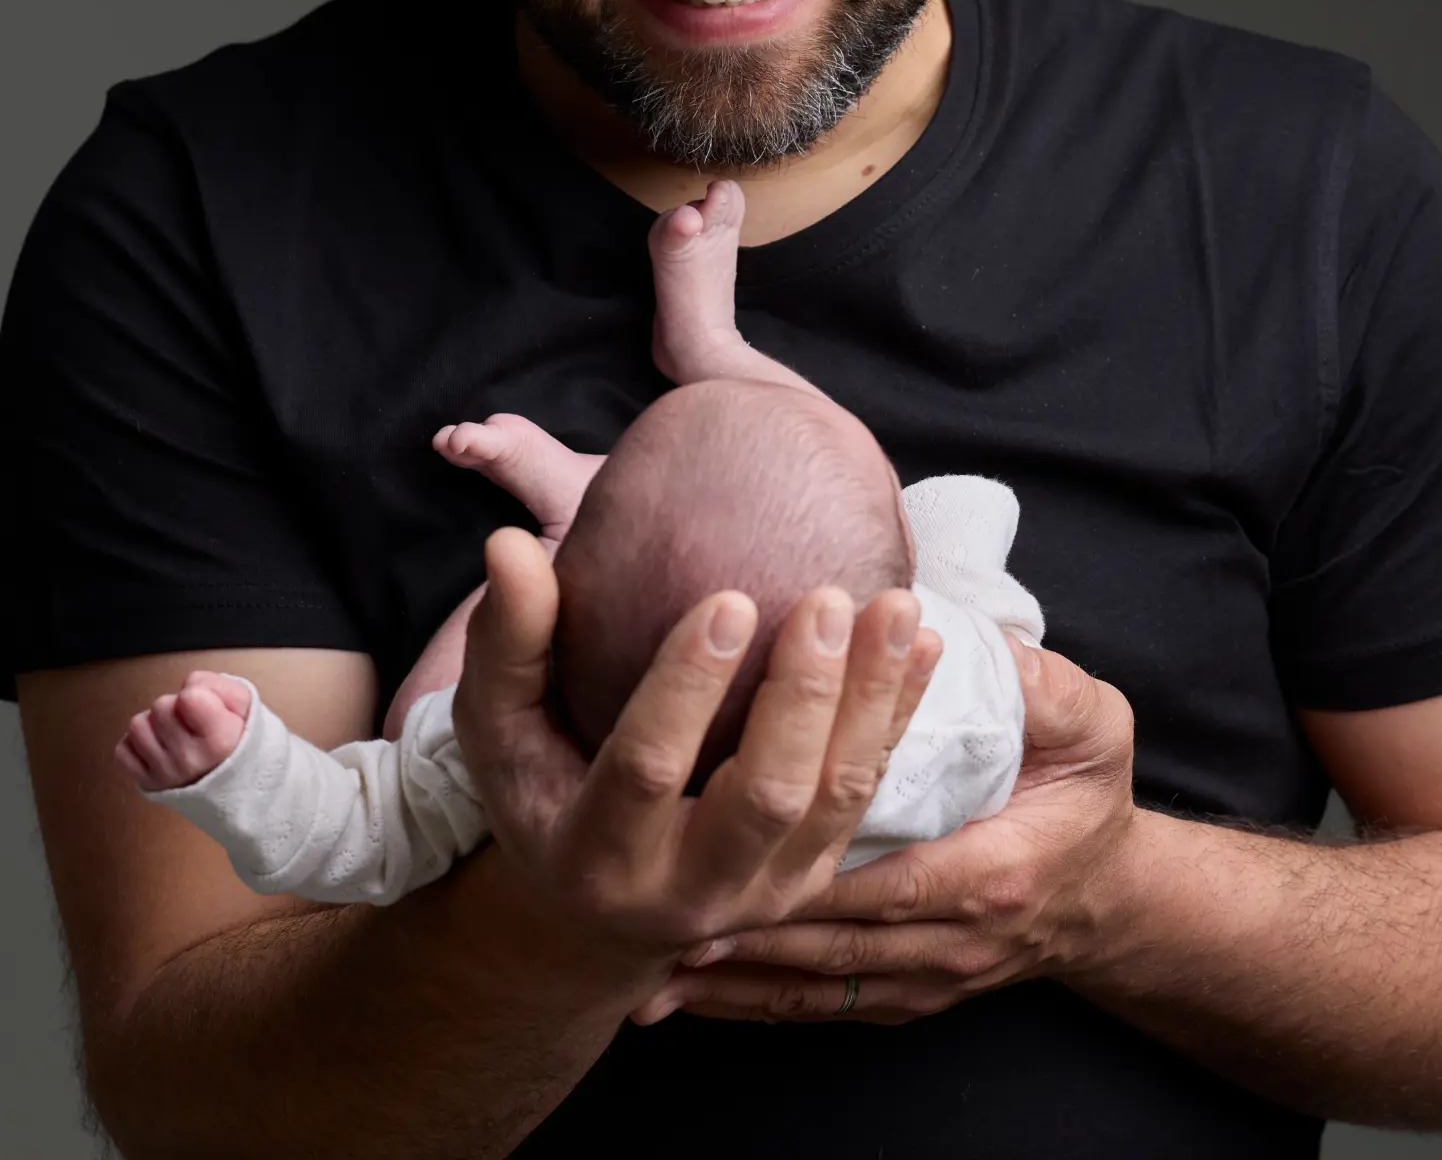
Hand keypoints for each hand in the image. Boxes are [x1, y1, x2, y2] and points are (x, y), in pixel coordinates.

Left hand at [114, 670, 253, 790]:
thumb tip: (186, 687)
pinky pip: (122, 750)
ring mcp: (164, 774)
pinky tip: (157, 744)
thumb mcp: (244, 704)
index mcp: (218, 740)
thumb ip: (217, 685)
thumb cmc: (237, 739)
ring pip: (137, 725)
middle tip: (189, 720)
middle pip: (160, 706)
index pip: (188, 698)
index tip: (205, 706)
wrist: (235, 782)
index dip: (196, 693)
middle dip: (174, 705)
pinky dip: (135, 743)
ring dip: (153, 722)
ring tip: (171, 731)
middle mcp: (188, 760)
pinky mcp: (146, 783)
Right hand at [453, 527, 943, 1004]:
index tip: (729, 599)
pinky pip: (870, 797)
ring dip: (871, 703)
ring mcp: (762, 890)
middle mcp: (686, 890)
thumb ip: (508, 643)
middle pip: (764, 797)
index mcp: (596, 854)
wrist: (595, 914)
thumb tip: (509, 547)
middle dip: (802, 698)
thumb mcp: (499, 729)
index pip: (648, 771)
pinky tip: (922, 642)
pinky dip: (900, 718)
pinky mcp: (813, 877)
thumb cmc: (540, 787)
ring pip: (834, 803)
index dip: (687, 688)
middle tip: (826, 601)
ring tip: (894, 607)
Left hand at [629, 641, 1137, 1024]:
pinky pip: (819, 1007)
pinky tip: (689, 993)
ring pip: (816, 987)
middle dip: (750, 925)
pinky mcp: (902, 996)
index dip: (810, 860)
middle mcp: (951, 942)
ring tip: (652, 967)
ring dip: (737, 979)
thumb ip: (1045, 688)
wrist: (1111, 900)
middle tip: (662, 911)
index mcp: (990, 873)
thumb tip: (991, 646)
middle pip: (835, 937)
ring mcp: (925, 980)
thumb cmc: (1090, 800)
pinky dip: (753, 1003)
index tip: (736, 838)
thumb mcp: (1096, 729)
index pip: (888, 871)